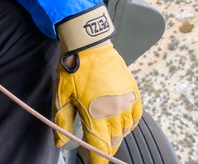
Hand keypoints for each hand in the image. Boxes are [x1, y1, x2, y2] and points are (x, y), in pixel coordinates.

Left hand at [53, 6, 141, 162]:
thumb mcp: (63, 95)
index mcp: (96, 113)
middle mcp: (114, 111)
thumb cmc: (73, 70)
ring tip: (107, 134)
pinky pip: (136, 116)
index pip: (100, 146)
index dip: (98, 159)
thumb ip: (63, 120)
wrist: (89, 45)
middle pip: (114, 140)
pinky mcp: (133, 93)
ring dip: (117, 136)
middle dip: (106, 148)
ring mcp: (126, 102)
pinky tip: (122, 124)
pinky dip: (129, 124)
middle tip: (98, 148)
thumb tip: (61, 142)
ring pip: (125, 130)